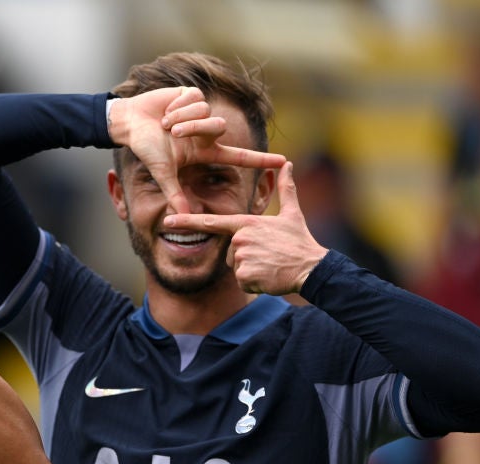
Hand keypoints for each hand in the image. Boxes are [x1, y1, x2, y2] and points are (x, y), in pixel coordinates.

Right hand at [112, 87, 285, 210]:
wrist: (130, 124)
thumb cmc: (146, 148)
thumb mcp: (162, 172)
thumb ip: (175, 192)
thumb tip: (183, 216)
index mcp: (204, 150)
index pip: (238, 156)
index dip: (260, 159)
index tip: (283, 162)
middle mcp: (206, 132)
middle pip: (218, 127)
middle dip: (195, 128)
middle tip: (174, 133)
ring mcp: (200, 112)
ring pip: (206, 112)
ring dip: (182, 118)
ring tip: (165, 124)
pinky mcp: (191, 95)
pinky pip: (195, 98)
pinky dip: (177, 106)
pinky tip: (166, 109)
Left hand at [163, 162, 327, 294]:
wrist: (311, 267)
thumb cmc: (300, 241)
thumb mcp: (292, 213)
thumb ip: (285, 189)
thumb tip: (287, 163)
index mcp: (246, 223)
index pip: (212, 222)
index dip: (187, 221)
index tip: (167, 220)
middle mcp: (240, 239)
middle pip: (231, 252)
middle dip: (247, 257)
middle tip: (268, 255)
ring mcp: (242, 257)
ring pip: (237, 268)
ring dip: (252, 270)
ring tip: (270, 264)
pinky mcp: (245, 276)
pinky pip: (242, 282)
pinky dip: (254, 283)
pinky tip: (268, 276)